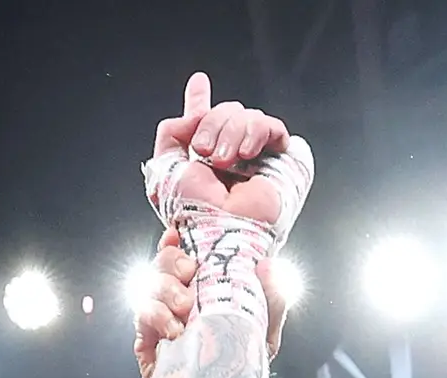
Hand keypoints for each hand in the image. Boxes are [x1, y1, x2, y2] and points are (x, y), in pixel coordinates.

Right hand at [134, 229, 283, 377]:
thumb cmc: (241, 363)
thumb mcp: (266, 329)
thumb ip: (273, 297)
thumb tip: (268, 265)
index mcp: (201, 287)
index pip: (182, 253)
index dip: (175, 240)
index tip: (177, 234)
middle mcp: (176, 299)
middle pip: (161, 264)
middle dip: (172, 263)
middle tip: (191, 273)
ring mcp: (160, 320)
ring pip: (147, 288)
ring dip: (164, 290)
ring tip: (185, 308)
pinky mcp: (148, 344)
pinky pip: (141, 320)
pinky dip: (155, 318)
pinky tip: (174, 330)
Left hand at [145, 73, 307, 236]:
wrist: (223, 226)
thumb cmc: (194, 211)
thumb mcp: (166, 167)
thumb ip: (171, 131)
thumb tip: (196, 110)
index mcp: (205, 159)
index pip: (204, 121)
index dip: (200, 100)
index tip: (199, 83)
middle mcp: (231, 156)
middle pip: (225, 110)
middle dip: (212, 124)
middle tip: (205, 152)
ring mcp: (257, 158)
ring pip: (246, 114)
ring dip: (231, 133)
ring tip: (225, 162)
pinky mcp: (280, 161)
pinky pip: (272, 126)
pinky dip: (257, 133)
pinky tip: (247, 154)